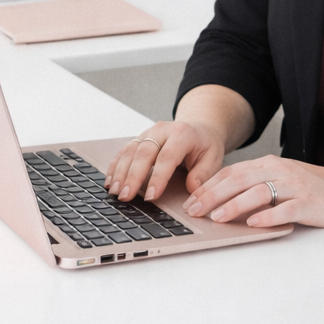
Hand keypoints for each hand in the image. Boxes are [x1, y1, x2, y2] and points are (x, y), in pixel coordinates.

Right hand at [105, 121, 226, 202]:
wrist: (199, 128)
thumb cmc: (205, 145)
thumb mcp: (213, 158)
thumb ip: (203, 174)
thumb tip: (192, 190)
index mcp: (183, 134)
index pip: (167, 156)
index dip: (158, 177)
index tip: (151, 196)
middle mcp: (163, 130)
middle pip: (144, 152)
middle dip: (133, 176)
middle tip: (125, 196)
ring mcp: (149, 133)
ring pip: (130, 150)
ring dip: (120, 172)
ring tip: (115, 191)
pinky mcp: (140, 138)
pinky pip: (124, 150)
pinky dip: (115, 166)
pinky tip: (109, 180)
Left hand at [183, 155, 323, 228]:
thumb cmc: (314, 190)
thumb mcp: (282, 181)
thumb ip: (256, 186)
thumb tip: (221, 201)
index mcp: (270, 165)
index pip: (232, 172)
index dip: (208, 185)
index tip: (189, 200)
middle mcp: (280, 171)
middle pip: (239, 179)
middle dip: (212, 195)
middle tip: (193, 210)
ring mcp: (295, 186)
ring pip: (259, 192)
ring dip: (234, 205)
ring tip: (216, 217)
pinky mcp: (309, 202)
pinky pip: (285, 208)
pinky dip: (267, 216)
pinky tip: (253, 223)